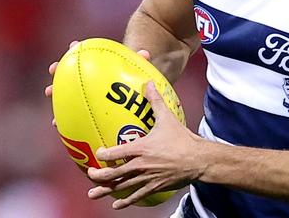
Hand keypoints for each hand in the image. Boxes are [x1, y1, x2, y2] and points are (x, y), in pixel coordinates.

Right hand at [45, 41, 150, 126]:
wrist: (131, 95)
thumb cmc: (131, 77)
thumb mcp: (136, 68)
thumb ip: (139, 61)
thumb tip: (145, 53)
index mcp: (97, 65)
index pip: (85, 54)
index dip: (77, 49)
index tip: (72, 45)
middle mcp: (88, 77)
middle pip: (70, 71)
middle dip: (60, 69)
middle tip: (53, 68)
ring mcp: (85, 93)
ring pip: (66, 91)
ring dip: (57, 94)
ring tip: (50, 92)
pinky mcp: (85, 108)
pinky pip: (73, 112)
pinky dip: (64, 117)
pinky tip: (57, 123)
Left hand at [87, 81, 204, 209]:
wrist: (198, 159)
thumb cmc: (182, 139)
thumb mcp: (167, 118)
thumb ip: (155, 101)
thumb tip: (149, 84)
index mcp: (141, 148)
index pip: (116, 153)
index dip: (103, 154)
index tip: (98, 153)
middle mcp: (141, 165)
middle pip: (114, 173)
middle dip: (99, 175)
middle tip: (90, 174)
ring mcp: (147, 178)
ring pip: (122, 187)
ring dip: (106, 191)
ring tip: (93, 194)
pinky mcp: (154, 187)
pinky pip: (136, 196)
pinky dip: (125, 201)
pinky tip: (117, 204)